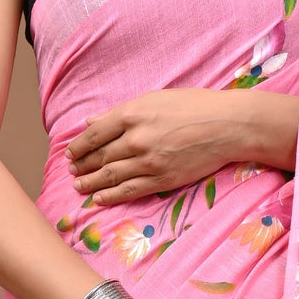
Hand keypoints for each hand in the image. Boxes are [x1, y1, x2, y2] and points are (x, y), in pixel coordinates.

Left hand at [67, 86, 298, 202]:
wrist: (227, 125)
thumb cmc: (194, 106)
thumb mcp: (155, 99)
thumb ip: (121, 112)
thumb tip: (91, 122)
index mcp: (132, 114)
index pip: (94, 134)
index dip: (79, 146)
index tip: (71, 153)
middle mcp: (136, 138)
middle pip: (100, 156)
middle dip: (82, 166)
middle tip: (72, 172)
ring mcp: (148, 161)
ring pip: (110, 175)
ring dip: (90, 183)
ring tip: (79, 187)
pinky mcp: (162, 179)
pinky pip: (129, 190)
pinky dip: (110, 195)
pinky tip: (98, 198)